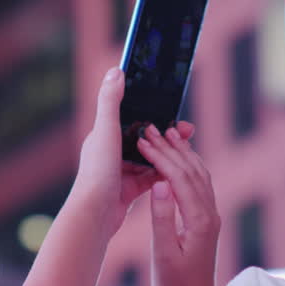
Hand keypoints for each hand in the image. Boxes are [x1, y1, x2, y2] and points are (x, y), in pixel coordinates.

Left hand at [73, 67, 192, 235]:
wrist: (95, 215)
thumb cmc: (97, 171)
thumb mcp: (105, 131)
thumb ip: (110, 101)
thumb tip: (116, 70)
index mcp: (103, 136)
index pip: (131, 117)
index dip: (152, 112)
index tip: (173, 109)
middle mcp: (110, 153)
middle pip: (144, 138)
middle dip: (166, 134)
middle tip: (189, 132)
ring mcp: (119, 173)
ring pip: (150, 159)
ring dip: (168, 153)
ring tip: (188, 150)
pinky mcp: (128, 192)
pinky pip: (151, 179)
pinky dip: (165, 174)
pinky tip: (180, 171)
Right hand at [138, 124, 219, 285]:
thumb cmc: (174, 285)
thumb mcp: (163, 253)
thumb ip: (162, 218)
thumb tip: (160, 183)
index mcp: (198, 220)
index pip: (179, 178)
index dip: (161, 156)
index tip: (143, 140)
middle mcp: (209, 214)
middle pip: (192, 170)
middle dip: (171, 147)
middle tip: (152, 128)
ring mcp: (211, 216)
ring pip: (199, 174)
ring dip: (183, 153)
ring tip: (167, 134)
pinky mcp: (207, 221)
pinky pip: (200, 184)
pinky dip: (189, 166)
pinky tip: (179, 159)